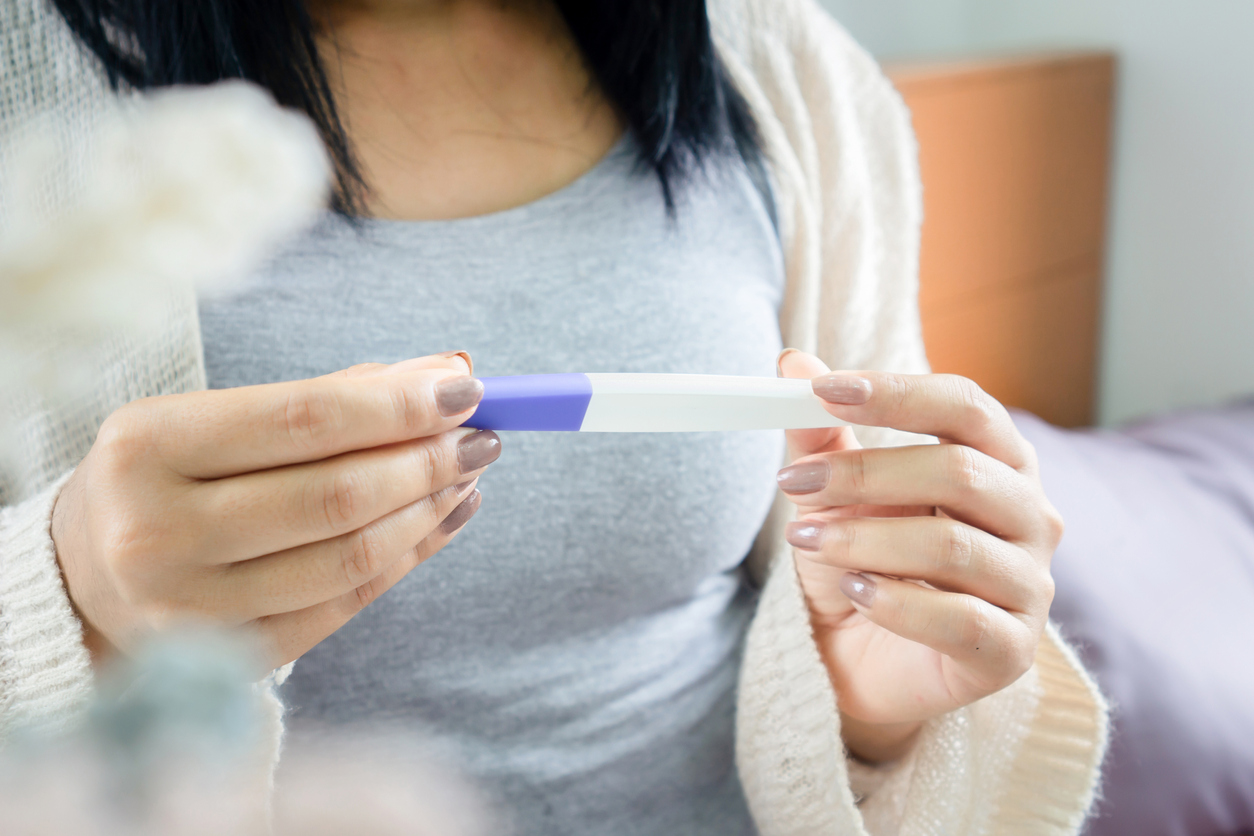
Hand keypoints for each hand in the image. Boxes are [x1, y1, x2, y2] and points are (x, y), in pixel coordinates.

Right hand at [52, 353, 498, 671]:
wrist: (87, 571)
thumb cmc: (169, 476)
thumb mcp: (217, 419)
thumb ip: (330, 396)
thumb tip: (445, 371)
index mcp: (148, 446)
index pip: (304, 419)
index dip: (399, 405)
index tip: (467, 386)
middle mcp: (158, 531)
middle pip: (336, 495)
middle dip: (428, 460)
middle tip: (483, 436)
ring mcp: (190, 607)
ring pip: (350, 556)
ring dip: (428, 510)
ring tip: (467, 476)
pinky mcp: (228, 657)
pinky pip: (345, 604)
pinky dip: (407, 558)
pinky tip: (441, 521)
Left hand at [777, 350, 1061, 762]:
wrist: (858, 661)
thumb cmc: (861, 563)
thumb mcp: (835, 496)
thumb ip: (822, 434)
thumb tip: (792, 363)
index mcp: (998, 461)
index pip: (965, 406)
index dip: (897, 394)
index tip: (823, 390)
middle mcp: (1030, 516)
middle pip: (960, 471)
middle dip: (865, 474)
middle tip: (793, 482)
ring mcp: (1030, 585)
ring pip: (953, 546)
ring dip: (866, 539)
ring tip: (807, 540)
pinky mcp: (1011, 650)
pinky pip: (962, 619)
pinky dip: (896, 603)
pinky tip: (854, 592)